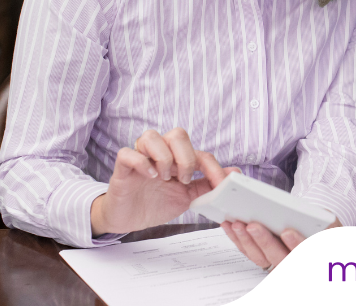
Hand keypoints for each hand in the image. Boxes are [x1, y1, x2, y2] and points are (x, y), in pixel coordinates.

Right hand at [91, 128, 238, 235]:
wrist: (129, 220)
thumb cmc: (156, 204)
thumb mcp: (187, 197)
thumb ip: (207, 184)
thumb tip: (233, 172)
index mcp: (177, 158)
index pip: (200, 153)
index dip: (213, 167)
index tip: (221, 184)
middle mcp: (160, 153)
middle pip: (177, 134)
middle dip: (186, 157)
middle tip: (184, 179)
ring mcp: (140, 157)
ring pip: (151, 136)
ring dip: (164, 157)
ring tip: (164, 178)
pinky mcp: (122, 168)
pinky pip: (128, 153)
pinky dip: (141, 162)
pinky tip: (149, 177)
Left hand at [222, 218, 340, 270]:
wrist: (314, 231)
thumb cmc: (321, 226)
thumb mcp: (328, 222)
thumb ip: (323, 221)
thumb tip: (310, 213)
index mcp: (311, 254)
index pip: (304, 253)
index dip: (296, 244)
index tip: (287, 232)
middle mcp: (292, 263)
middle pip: (278, 257)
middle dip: (264, 241)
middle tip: (253, 225)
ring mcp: (275, 262)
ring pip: (260, 257)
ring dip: (246, 240)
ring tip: (237, 223)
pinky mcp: (262, 257)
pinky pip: (249, 252)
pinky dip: (238, 239)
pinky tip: (230, 225)